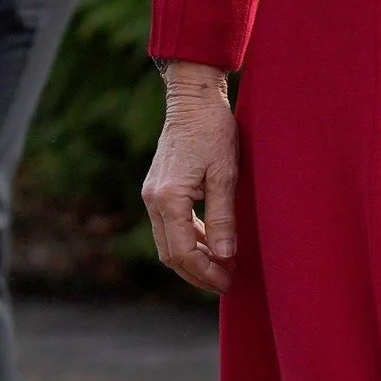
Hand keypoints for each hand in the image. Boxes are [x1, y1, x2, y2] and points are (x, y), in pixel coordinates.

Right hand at [142, 64, 239, 294]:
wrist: (193, 99)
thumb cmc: (214, 131)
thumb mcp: (225, 175)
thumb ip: (223, 217)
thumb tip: (224, 256)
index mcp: (168, 198)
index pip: (183, 252)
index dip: (206, 273)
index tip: (229, 281)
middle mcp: (153, 199)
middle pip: (170, 254)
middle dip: (198, 273)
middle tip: (228, 282)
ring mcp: (152, 194)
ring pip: (168, 243)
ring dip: (194, 259)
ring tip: (224, 266)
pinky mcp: (157, 189)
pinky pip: (170, 226)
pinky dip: (190, 240)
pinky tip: (212, 243)